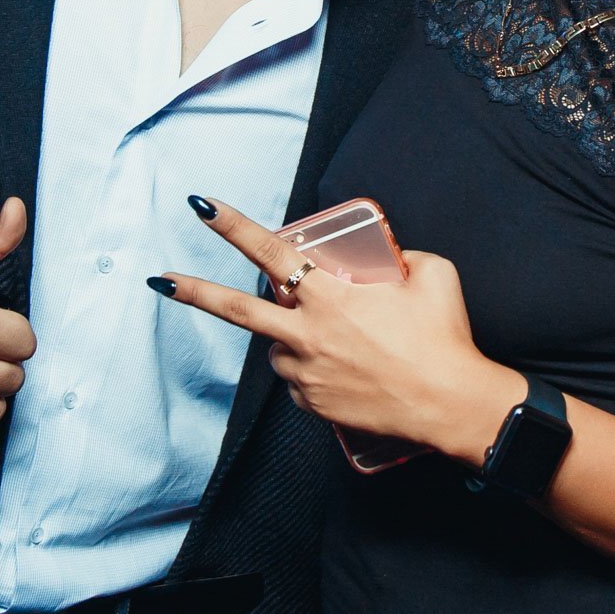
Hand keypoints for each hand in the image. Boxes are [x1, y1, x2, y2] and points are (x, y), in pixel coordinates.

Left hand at [152, 197, 509, 456]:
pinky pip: (300, 379)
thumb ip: (404, 260)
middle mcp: (307, 334)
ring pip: (279, 347)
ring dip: (295, 338)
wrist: (453, 405)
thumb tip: (393, 259)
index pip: (268, 251)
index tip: (202, 207)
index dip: (232, 226)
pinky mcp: (313, 406)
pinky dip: (314, 370)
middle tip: (161, 279)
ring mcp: (306, 373)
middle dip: (193, 292)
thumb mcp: (432, 275)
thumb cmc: (445, 339)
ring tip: (348, 344)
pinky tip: (352, 371)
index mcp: (329, 296)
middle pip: (235, 311)